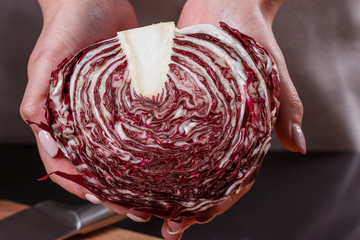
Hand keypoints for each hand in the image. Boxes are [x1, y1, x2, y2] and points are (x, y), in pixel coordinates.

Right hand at [20, 0, 151, 221]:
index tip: (103, 201)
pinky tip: (162, 155)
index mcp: (58, 113)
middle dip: (113, 187)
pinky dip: (145, 142)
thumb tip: (44, 137)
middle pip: (96, 161)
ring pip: (117, 148)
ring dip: (132, 172)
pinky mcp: (126, 96)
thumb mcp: (47, 57)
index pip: (65, 160)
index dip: (80, 185)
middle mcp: (83, 116)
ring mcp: (106, 108)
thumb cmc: (66, 23)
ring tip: (154, 191)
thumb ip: (38, 95)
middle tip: (137, 206)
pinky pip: (135, 124)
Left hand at [161, 0, 304, 238]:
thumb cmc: (250, 31)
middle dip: (185, 206)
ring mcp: (195, 119)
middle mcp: (218, 130)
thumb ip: (284, 103)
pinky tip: (133, 168)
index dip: (215, 205)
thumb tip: (299, 144)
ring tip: (145, 207)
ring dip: (165, 189)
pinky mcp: (174, 102)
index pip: (234, 179)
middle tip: (165, 225)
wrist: (226, 2)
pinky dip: (150, 154)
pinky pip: (161, 133)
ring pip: (181, 163)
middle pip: (203, 179)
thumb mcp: (269, 66)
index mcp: (243, 130)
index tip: (192, 221)